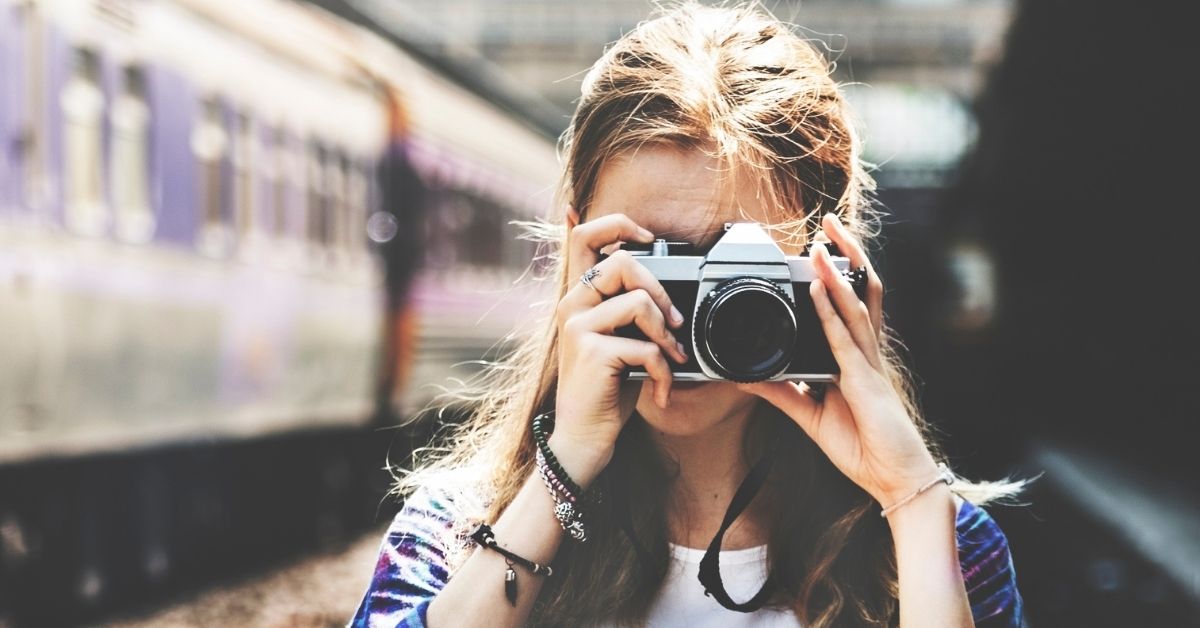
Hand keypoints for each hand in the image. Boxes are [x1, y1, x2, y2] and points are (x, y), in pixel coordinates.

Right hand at [550, 211, 688, 485]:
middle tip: (673, 322)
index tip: (647, 238)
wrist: (583, 438)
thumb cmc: (607, 388)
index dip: (617, 224)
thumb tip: (660, 285)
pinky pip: (645, 347)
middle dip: (660, 289)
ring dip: (666, 334)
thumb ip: (630, 309)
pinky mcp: (592, 354)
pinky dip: (664, 371)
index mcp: (577, 297)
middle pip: (621, 262)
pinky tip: (659, 390)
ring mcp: (578, 328)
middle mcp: (571, 306)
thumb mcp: (619, 340)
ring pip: (638, 302)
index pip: (582, 236)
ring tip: (672, 358)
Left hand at [738, 214, 939, 506]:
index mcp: (858, 359)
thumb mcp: (810, 415)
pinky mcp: (865, 380)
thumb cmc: (865, 448)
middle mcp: (867, 353)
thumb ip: (781, 392)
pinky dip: (831, 310)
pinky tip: (820, 288)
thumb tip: (747, 375)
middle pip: (862, 291)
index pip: (851, 304)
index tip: (822, 246)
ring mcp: (870, 364)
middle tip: (830, 222)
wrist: (895, 480)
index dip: (840, 272)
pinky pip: (846, 338)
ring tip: (821, 242)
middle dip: (847, 254)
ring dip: (837, 271)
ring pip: (856, 305)